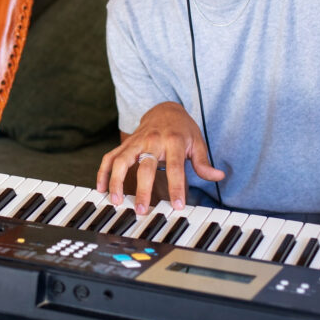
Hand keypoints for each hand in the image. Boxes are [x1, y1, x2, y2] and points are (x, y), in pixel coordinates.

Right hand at [97, 102, 223, 215]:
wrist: (165, 110)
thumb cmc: (182, 129)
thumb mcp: (197, 142)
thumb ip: (203, 162)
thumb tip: (218, 176)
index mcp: (173, 141)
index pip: (175, 167)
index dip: (176, 187)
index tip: (177, 206)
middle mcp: (152, 141)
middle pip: (145, 166)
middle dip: (142, 190)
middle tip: (141, 210)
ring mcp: (136, 142)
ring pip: (121, 160)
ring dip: (116, 181)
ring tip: (116, 201)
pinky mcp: (125, 144)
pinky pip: (110, 157)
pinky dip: (103, 172)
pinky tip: (102, 188)